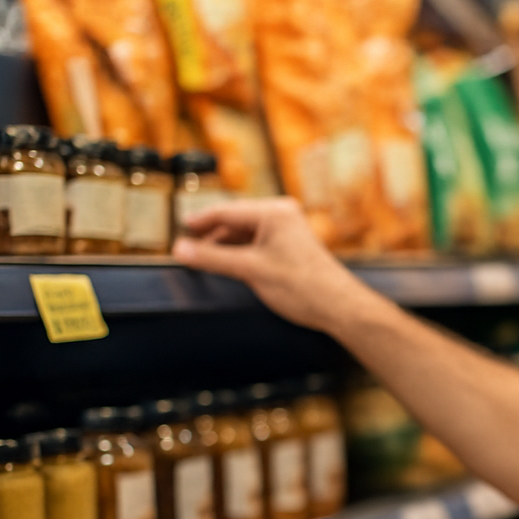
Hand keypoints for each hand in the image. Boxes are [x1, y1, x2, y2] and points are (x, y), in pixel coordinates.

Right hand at [171, 198, 389, 334]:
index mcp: (273, 212)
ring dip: (224, 245)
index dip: (199, 222)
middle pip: (234, 221)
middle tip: (186, 246)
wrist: (339, 307)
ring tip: (202, 258)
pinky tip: (228, 263)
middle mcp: (282, 214)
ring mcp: (288, 229)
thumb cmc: (303, 287)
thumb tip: (180, 250)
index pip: (225, 212)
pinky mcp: (291, 245)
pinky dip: (240, 252)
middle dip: (210, 235)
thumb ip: (213, 259)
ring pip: (245, 233)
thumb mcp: (251, 270)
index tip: (178, 230)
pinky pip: (257, 242)